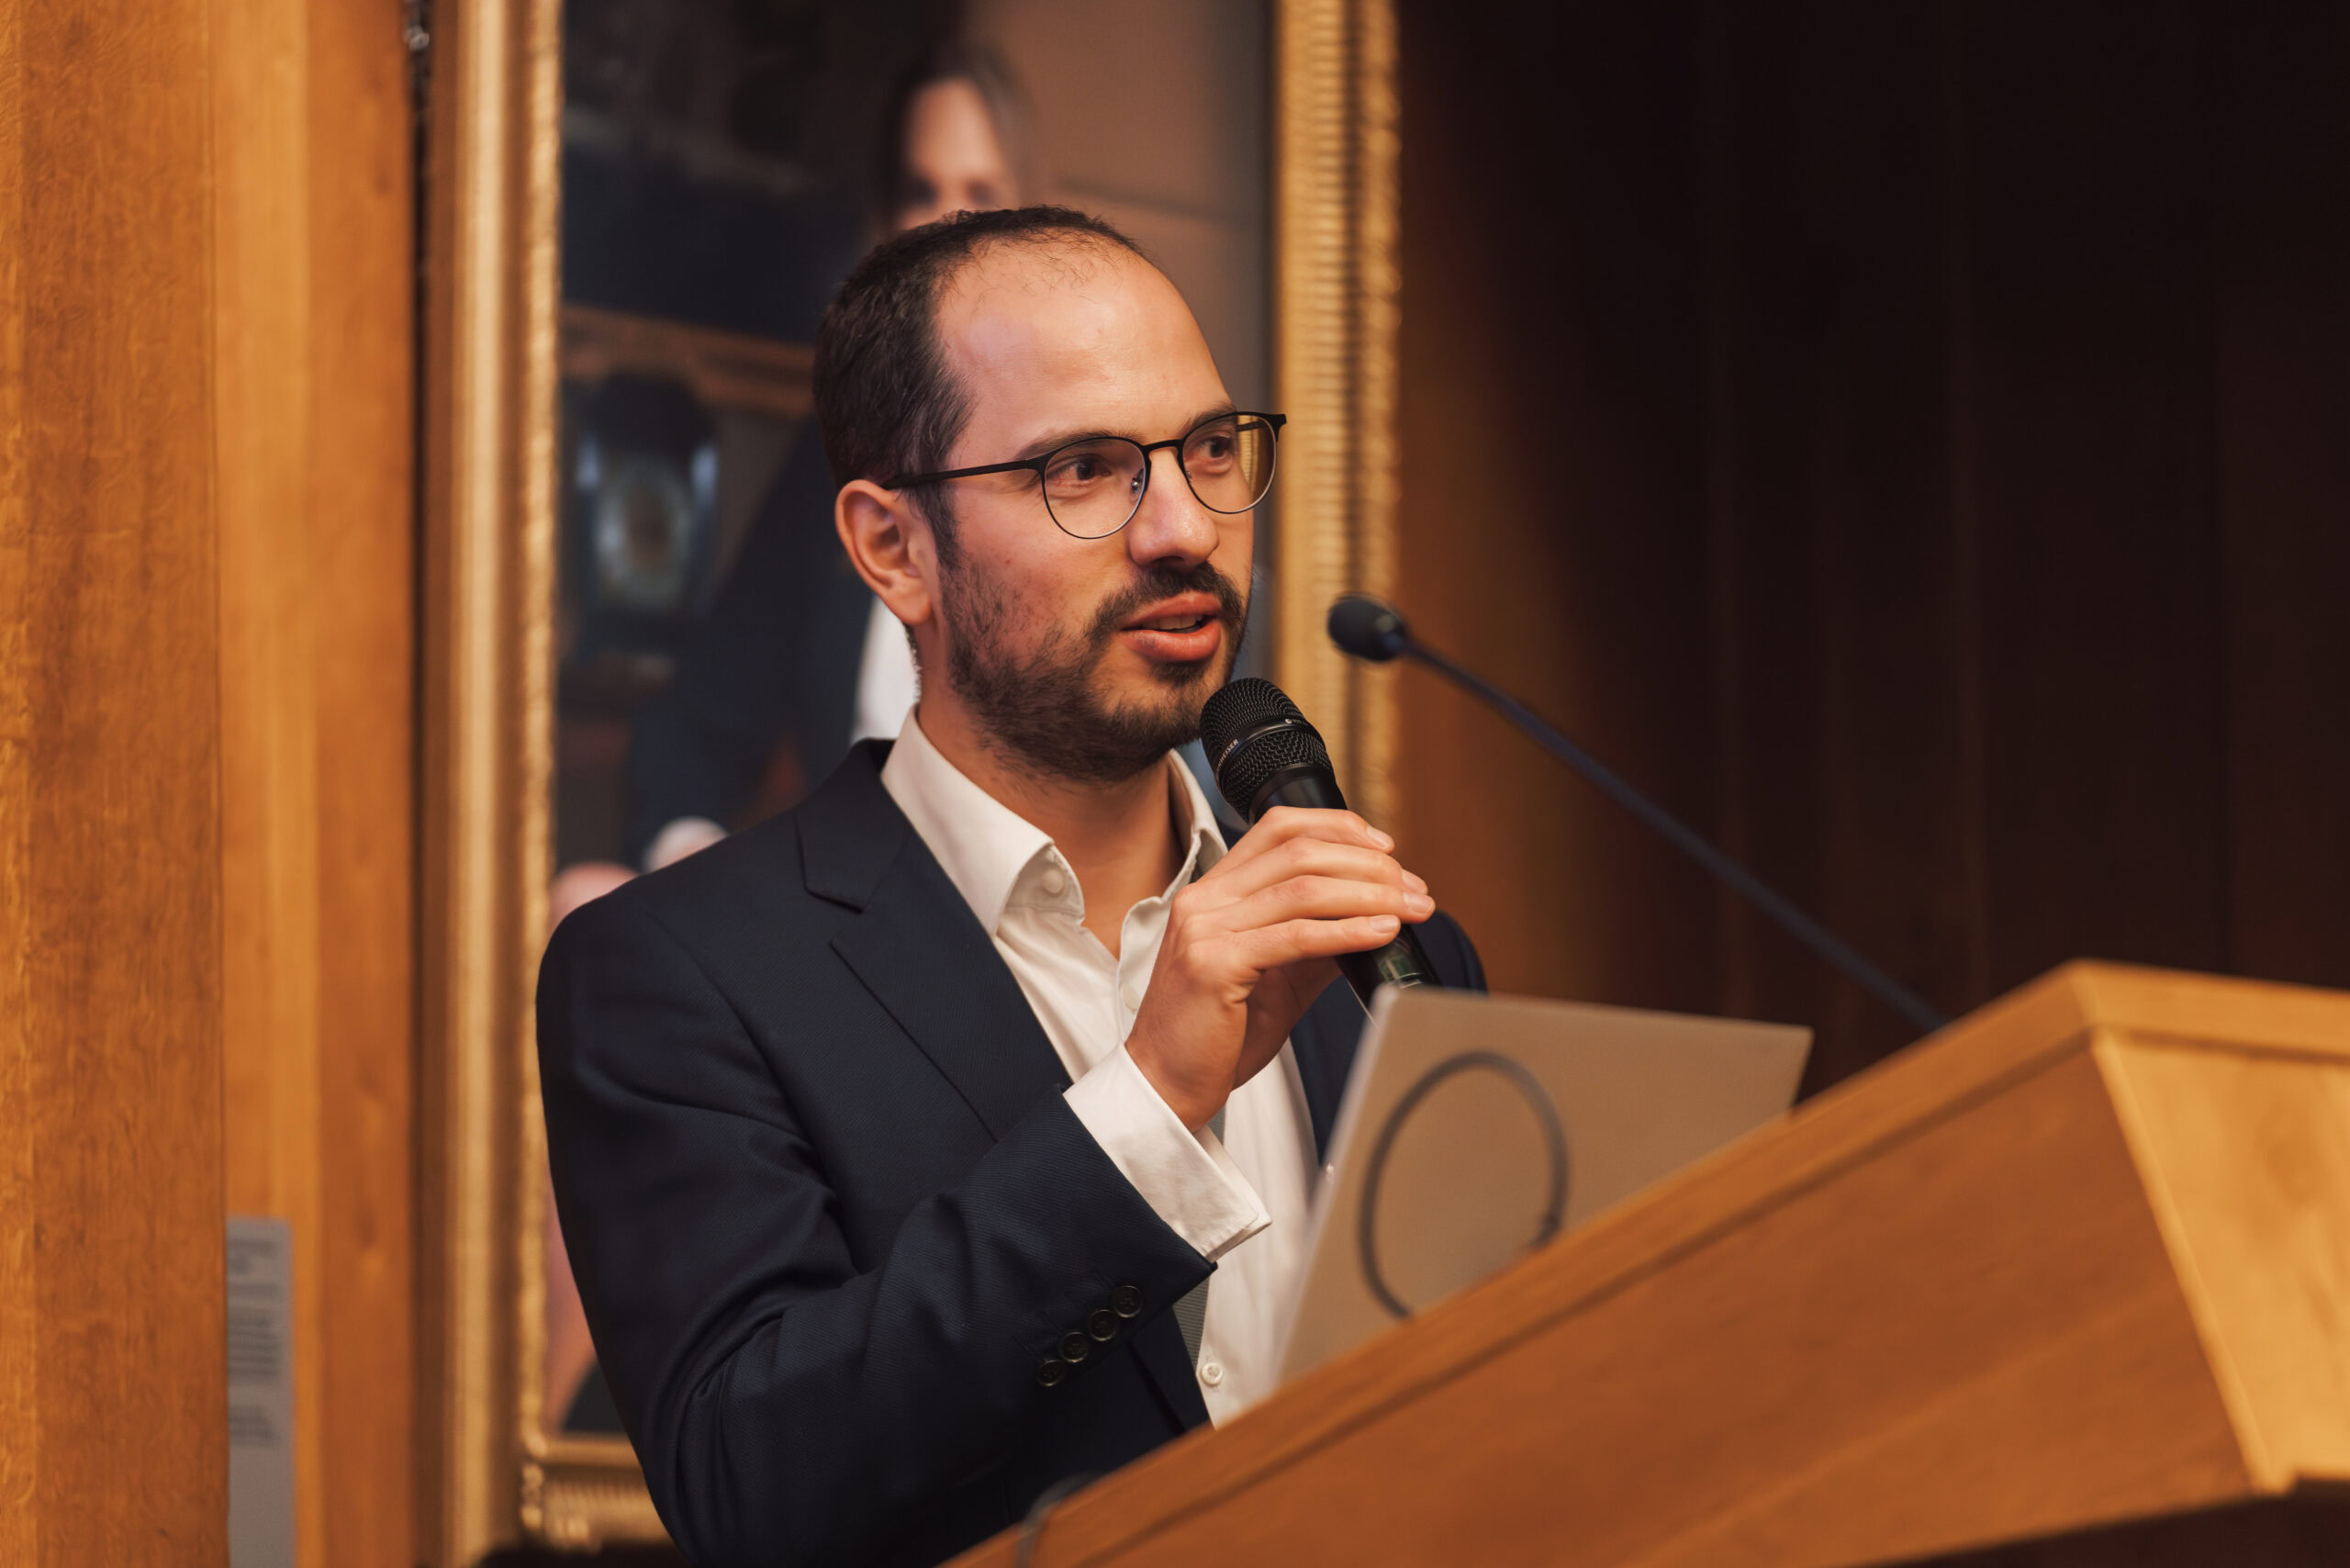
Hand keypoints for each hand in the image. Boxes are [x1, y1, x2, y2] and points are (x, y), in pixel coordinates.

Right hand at [1125, 807, 1433, 1129]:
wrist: (1166, 1085)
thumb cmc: (1214, 1036)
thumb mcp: (1275, 976)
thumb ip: (1315, 942)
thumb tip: (1374, 917)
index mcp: (1212, 893)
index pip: (1278, 828)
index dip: (1338, 828)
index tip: (1385, 849)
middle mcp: (1203, 901)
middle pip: (1299, 852)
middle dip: (1369, 865)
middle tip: (1413, 888)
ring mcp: (1204, 930)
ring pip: (1303, 889)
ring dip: (1371, 894)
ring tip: (1411, 908)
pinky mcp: (1214, 965)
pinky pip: (1295, 936)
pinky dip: (1348, 930)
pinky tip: (1382, 932)